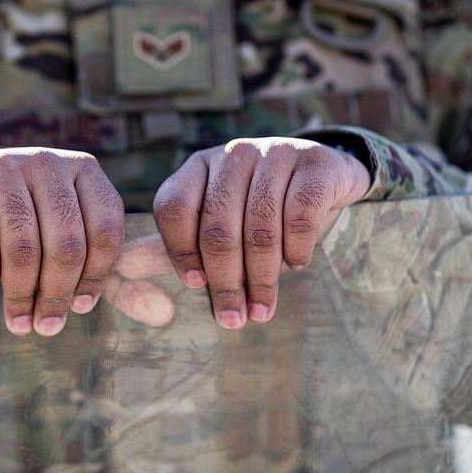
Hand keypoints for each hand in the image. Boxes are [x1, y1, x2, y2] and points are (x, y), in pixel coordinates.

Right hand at [0, 148, 124, 336]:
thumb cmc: (26, 223)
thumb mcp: (73, 242)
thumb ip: (115, 278)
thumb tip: (164, 314)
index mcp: (85, 171)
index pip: (105, 231)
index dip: (96, 278)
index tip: (80, 308)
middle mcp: (49, 161)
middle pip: (66, 243)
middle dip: (56, 294)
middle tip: (46, 325)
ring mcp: (5, 164)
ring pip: (23, 244)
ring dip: (20, 292)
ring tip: (18, 317)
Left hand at [153, 137, 370, 328]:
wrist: (326, 174)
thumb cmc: (262, 206)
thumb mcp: (221, 215)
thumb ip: (187, 240)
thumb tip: (146, 271)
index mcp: (200, 166)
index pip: (174, 207)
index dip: (179, 251)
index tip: (195, 285)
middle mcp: (234, 155)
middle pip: (218, 229)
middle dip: (225, 283)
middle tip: (233, 319)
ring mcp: (275, 153)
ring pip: (260, 230)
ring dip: (262, 279)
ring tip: (263, 309)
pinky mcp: (314, 163)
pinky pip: (300, 218)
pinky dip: (296, 250)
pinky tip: (296, 264)